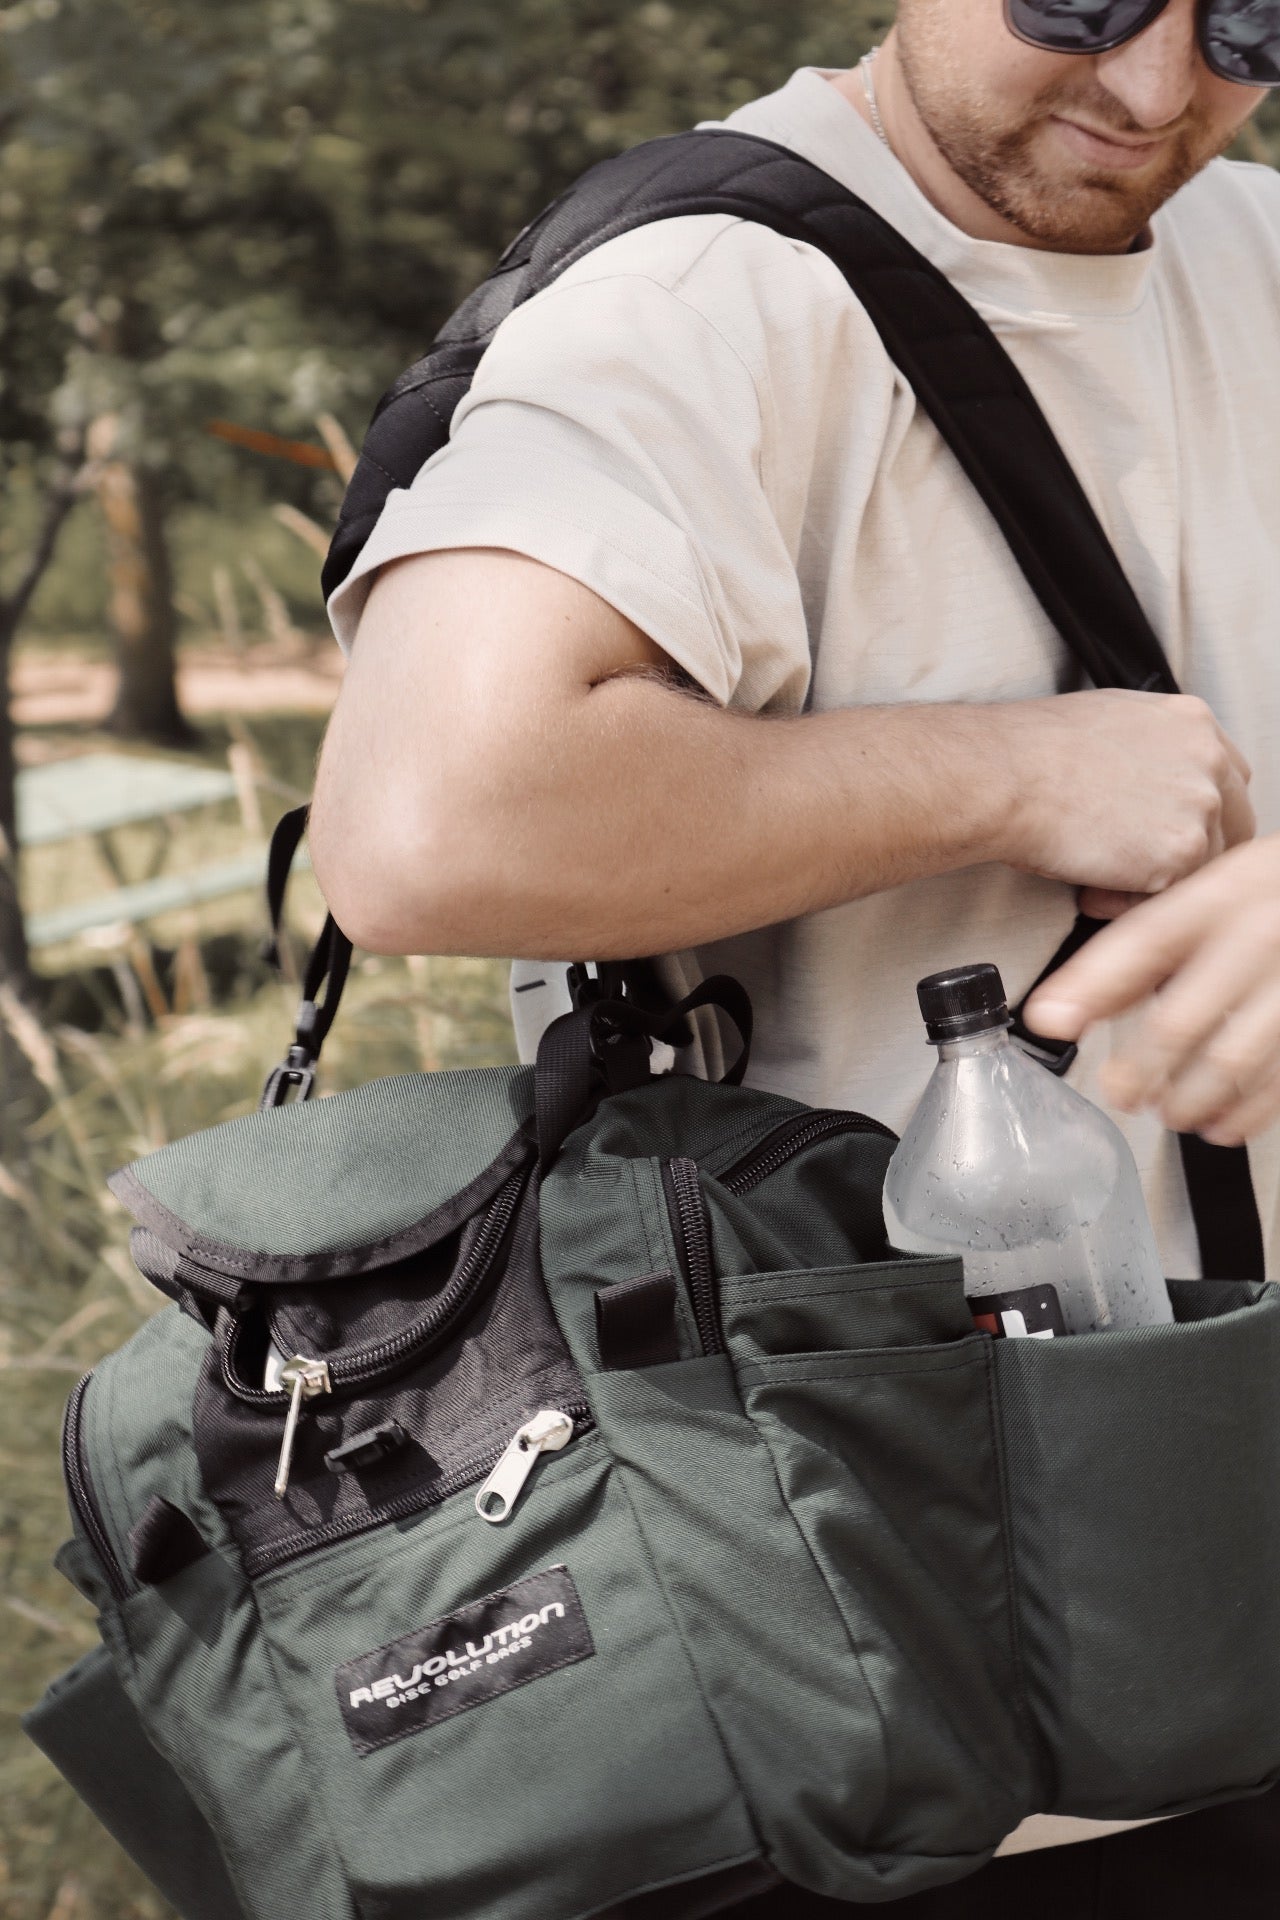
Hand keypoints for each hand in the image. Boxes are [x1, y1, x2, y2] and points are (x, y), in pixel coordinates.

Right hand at [1000, 690, 1253, 896]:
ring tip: (1096, 875)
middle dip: (1191, 854)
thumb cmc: (1029, 752)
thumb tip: (1142, 782)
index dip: (1199, 814)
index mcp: (1190, 722)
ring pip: (1202, 866)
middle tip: (1143, 869)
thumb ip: (1148, 750)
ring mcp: (1202, 805)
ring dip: (1152, 880)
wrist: (1004, 776)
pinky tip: (1090, 888)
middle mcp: (1207, 759)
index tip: (1170, 832)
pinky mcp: (1182, 851)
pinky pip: (1169, 897)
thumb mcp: (1107, 723)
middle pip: (1234, 824)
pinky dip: (1129, 902)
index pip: (1228, 779)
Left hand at [1023, 837, 1279, 1145]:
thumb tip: (1059, 1009)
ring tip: (1171, 1111)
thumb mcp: (1207, 899)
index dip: (1089, 987)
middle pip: (1178, 1018)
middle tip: (1121, 1091)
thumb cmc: (1270, 899)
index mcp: (1217, 898)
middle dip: (1139, 1069)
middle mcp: (1255, 937)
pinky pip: (1278, 1079)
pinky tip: (1223, 1121)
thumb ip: (1137, 953)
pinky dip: (1247, 1112)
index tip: (1049, 1020)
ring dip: (1190, 1100)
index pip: (1142, 944)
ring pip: (1230, 1060)